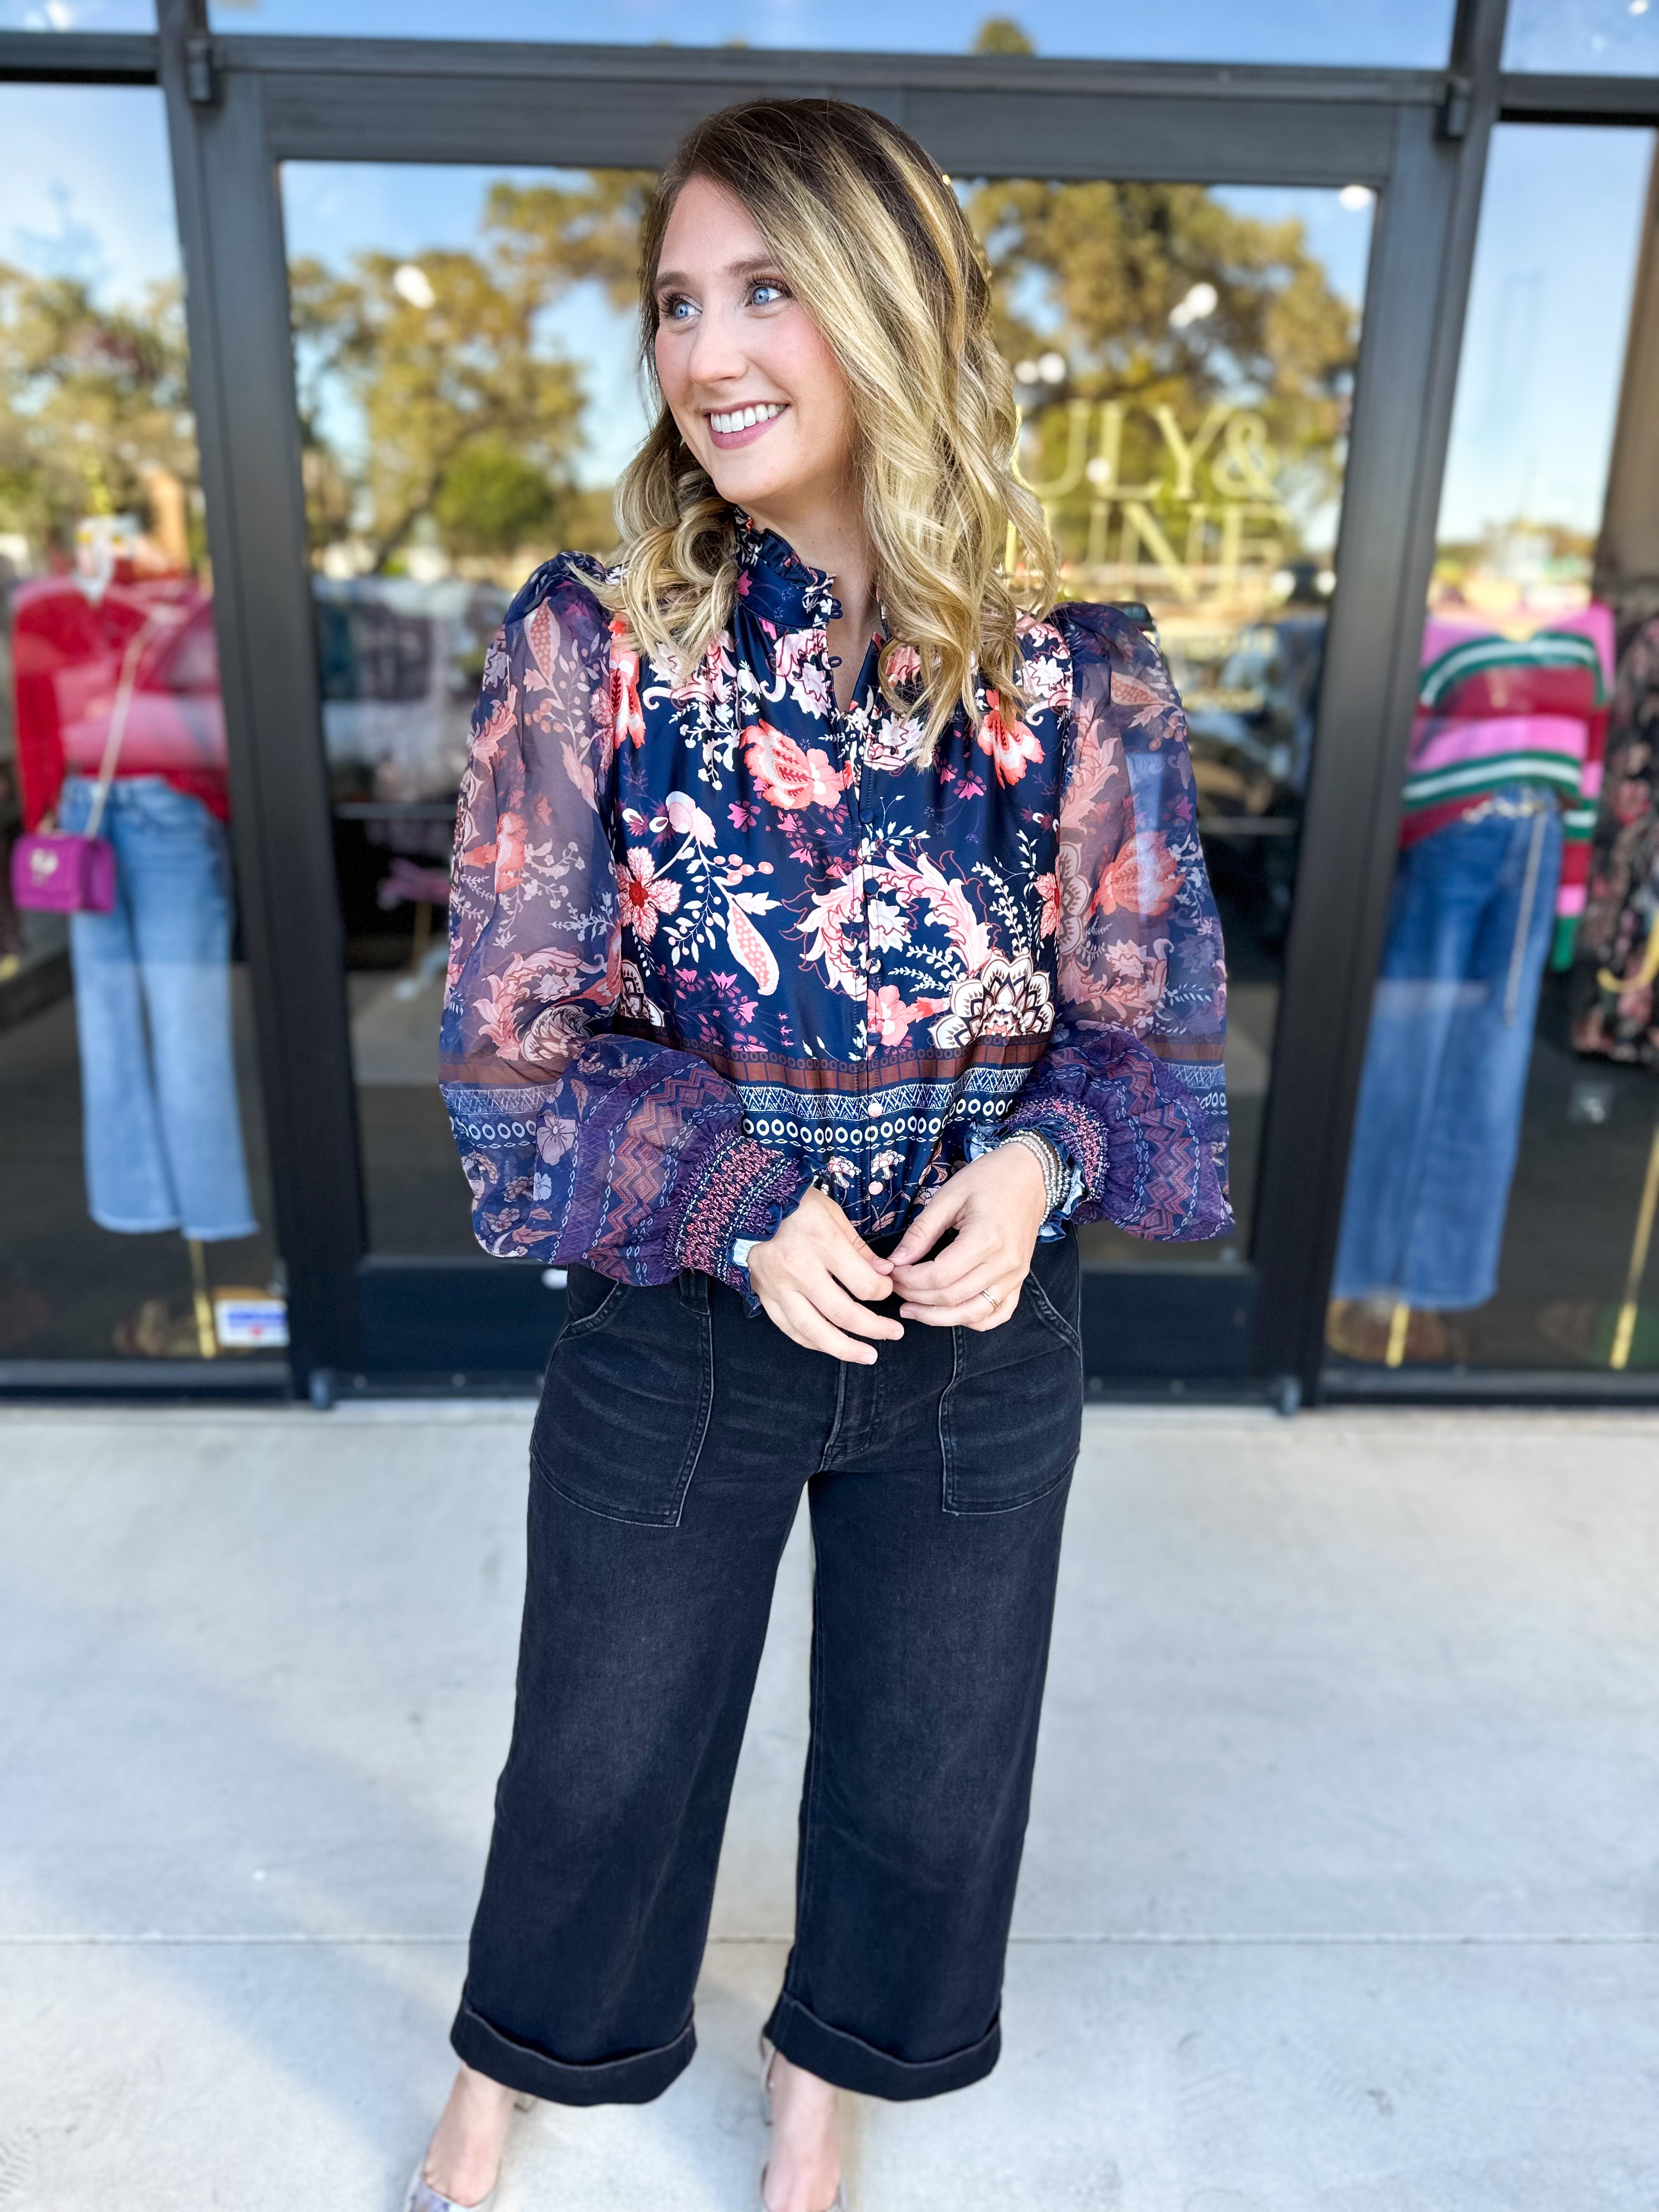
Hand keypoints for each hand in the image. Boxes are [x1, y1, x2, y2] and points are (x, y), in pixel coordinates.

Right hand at [745, 1185, 900, 1363]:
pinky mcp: (765, 1296)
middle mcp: (800, 1270)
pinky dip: (812, 1342)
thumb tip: (885, 1273)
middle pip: (843, 1313)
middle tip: (894, 1334)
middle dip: (874, 1328)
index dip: (883, 1291)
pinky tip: (829, 1347)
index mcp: (823, 1244)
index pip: (863, 1284)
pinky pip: (790, 1329)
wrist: (746, 1205)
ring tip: (866, 1356)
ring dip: (844, 1349)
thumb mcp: (833, 1214)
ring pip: (814, 1330)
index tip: (887, 1288)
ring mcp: (780, 1287)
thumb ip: (859, 1247)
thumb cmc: (794, 1205)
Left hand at [888, 1144, 1047, 1328]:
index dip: (909, 1280)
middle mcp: (1005, 1263)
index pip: (939, 1276)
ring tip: (913, 1310)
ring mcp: (1015, 1275)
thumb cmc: (990, 1178)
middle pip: (953, 1297)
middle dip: (917, 1298)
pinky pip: (998, 1313)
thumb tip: (895, 1261)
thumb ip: (922, 1231)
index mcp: (986, 1239)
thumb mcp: (949, 1196)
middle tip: (895, 1287)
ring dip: (939, 1317)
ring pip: (974, 1314)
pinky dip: (974, 1320)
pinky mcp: (1019, 1280)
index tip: (892, 1272)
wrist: (1031, 1175)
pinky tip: (951, 1313)